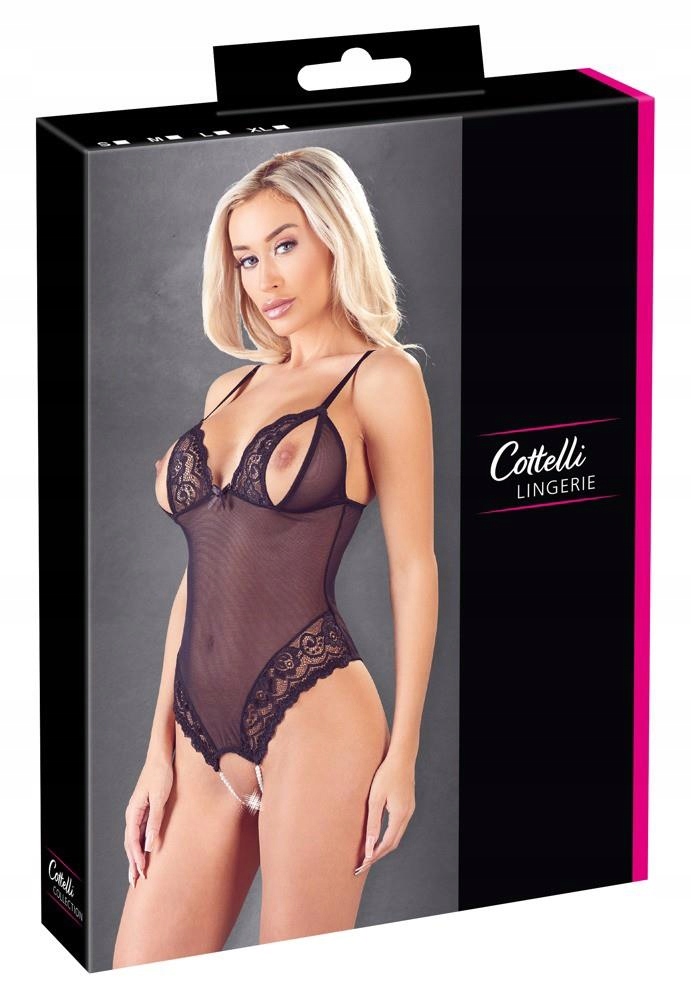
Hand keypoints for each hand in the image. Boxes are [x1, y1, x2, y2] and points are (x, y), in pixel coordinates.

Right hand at [123, 753, 173, 888]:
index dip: (137, 858)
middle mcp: (132, 814)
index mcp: (134, 812)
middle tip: (135, 882)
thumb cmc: (161, 775)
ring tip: (137, 873)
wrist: (160, 758)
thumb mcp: (160, 798)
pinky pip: (140, 833)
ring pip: (134, 840)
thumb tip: (150, 845)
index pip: (133, 841)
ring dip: (135, 857)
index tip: (142, 872)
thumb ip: (155, 821)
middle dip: (132, 863)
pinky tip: (144, 854)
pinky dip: (140, 846)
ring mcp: (137, 812)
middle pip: (130, 844)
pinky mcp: (145, 810)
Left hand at [354, 752, 415, 874]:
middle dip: (378, 854)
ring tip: (368, 852)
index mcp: (399, 815)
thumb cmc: (386, 774)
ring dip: (383, 845)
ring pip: (396, 835)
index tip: (362, 865)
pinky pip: (398, 826)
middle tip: (363, 863)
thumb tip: (369, 846)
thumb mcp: (375, 798)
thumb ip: (373, 823)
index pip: (386, 844)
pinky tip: (378, 835)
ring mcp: (409, 810)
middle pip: (393, 842)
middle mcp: (407, 815)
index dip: (374, 856)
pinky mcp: (407, 805)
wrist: (401, 757)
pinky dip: (388, 835)